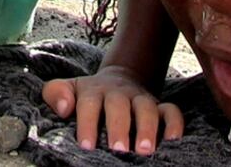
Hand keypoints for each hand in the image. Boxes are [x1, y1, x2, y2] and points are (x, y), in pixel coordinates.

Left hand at [42, 65, 182, 154]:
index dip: (87, 123)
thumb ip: (55, 93)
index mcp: (93, 91)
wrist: (117, 80)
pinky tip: (173, 140)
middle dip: (119, 127)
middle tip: (118, 150)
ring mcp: (140, 98)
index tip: (86, 145)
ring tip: (145, 150)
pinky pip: (172, 110)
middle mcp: (118, 93)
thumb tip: (64, 108)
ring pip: (147, 107)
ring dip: (148, 128)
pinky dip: (175, 124)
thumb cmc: (87, 94)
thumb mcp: (68, 88)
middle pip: (119, 105)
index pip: (89, 103)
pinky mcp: (159, 106)